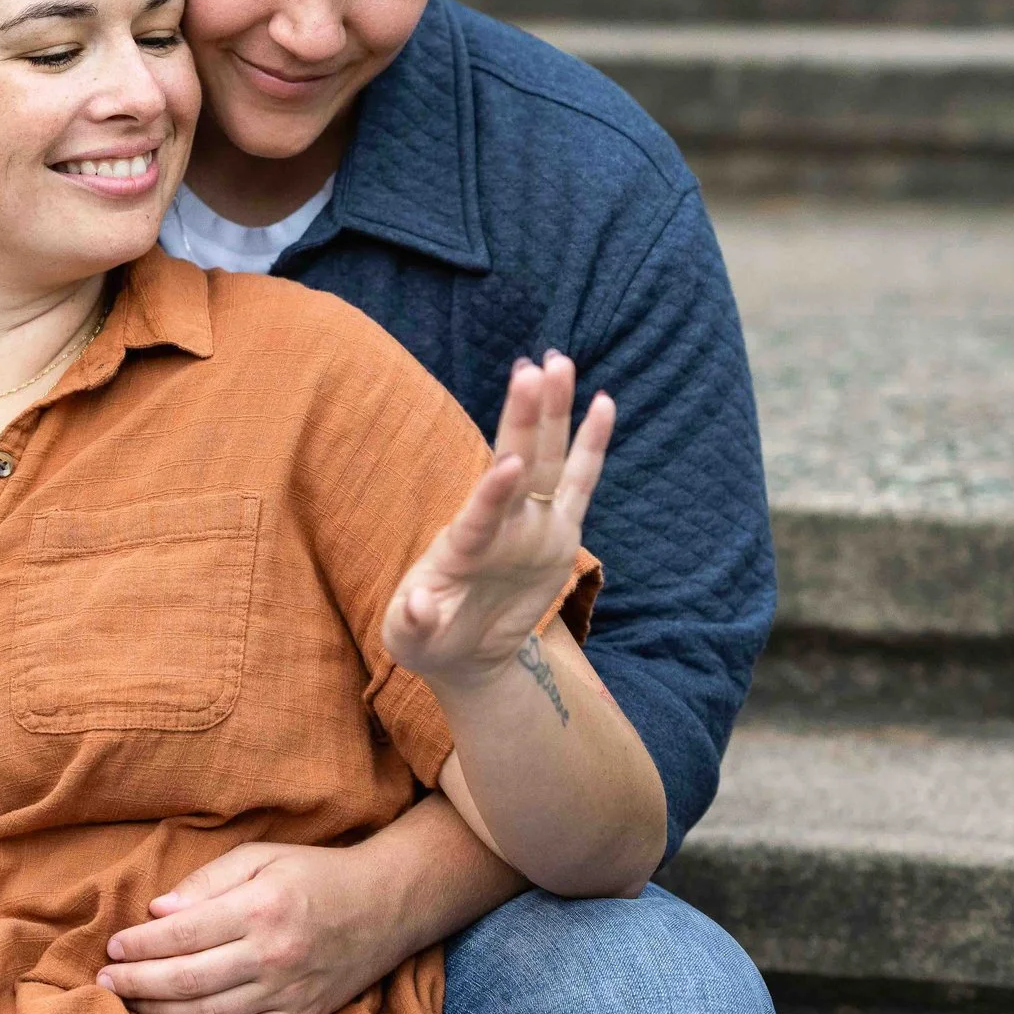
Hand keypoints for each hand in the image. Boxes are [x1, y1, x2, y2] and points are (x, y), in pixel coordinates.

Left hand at [95, 841, 415, 1013]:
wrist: (385, 905)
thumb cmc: (315, 874)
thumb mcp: (262, 857)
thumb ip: (208, 882)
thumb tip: (157, 911)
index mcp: (260, 909)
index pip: (182, 935)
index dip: (141, 944)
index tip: (113, 946)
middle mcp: (272, 956)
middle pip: (187, 981)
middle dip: (137, 983)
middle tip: (104, 982)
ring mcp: (288, 993)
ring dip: (161, 1012)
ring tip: (131, 1002)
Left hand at [383, 353, 612, 687]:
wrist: (465, 651)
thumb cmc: (429, 638)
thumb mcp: (410, 639)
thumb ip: (414, 621)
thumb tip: (418, 608)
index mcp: (462, 547)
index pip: (480, 514)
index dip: (493, 491)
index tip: (509, 463)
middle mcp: (501, 525)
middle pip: (517, 464)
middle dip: (525, 419)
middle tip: (533, 368)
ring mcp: (531, 524)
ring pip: (548, 460)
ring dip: (555, 412)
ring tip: (560, 362)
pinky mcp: (560, 533)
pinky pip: (581, 483)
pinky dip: (592, 445)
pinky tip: (602, 403)